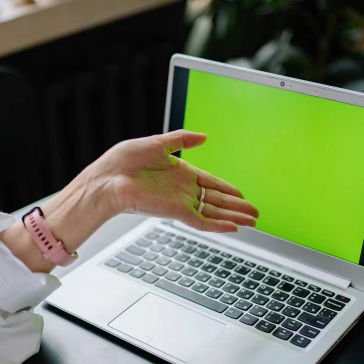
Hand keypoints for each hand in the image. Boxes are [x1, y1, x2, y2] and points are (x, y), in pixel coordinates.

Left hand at [100, 130, 258, 232]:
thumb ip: (182, 140)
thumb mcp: (158, 143)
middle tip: (255, 213)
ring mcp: (180, 202)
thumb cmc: (124, 160)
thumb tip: (204, 136)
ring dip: (233, 217)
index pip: (211, 182)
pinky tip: (233, 228)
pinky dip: (217, 225)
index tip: (242, 194)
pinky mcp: (175, 212)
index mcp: (180, 172)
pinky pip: (201, 221)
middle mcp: (183, 189)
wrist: (108, 178)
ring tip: (252, 221)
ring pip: (213, 212)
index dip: (228, 189)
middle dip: (237, 207)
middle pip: (217, 200)